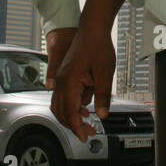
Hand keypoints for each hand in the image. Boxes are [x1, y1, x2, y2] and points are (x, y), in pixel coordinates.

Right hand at [50, 26, 115, 142]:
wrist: (93, 29)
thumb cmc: (98, 46)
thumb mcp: (105, 73)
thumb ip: (103, 96)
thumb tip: (102, 114)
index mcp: (69, 81)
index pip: (69, 111)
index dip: (76, 127)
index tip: (85, 137)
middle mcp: (61, 81)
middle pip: (61, 111)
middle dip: (73, 125)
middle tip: (88, 133)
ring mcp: (61, 78)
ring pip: (59, 105)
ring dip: (71, 116)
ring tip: (87, 123)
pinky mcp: (65, 75)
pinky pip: (64, 96)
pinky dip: (71, 105)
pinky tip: (85, 108)